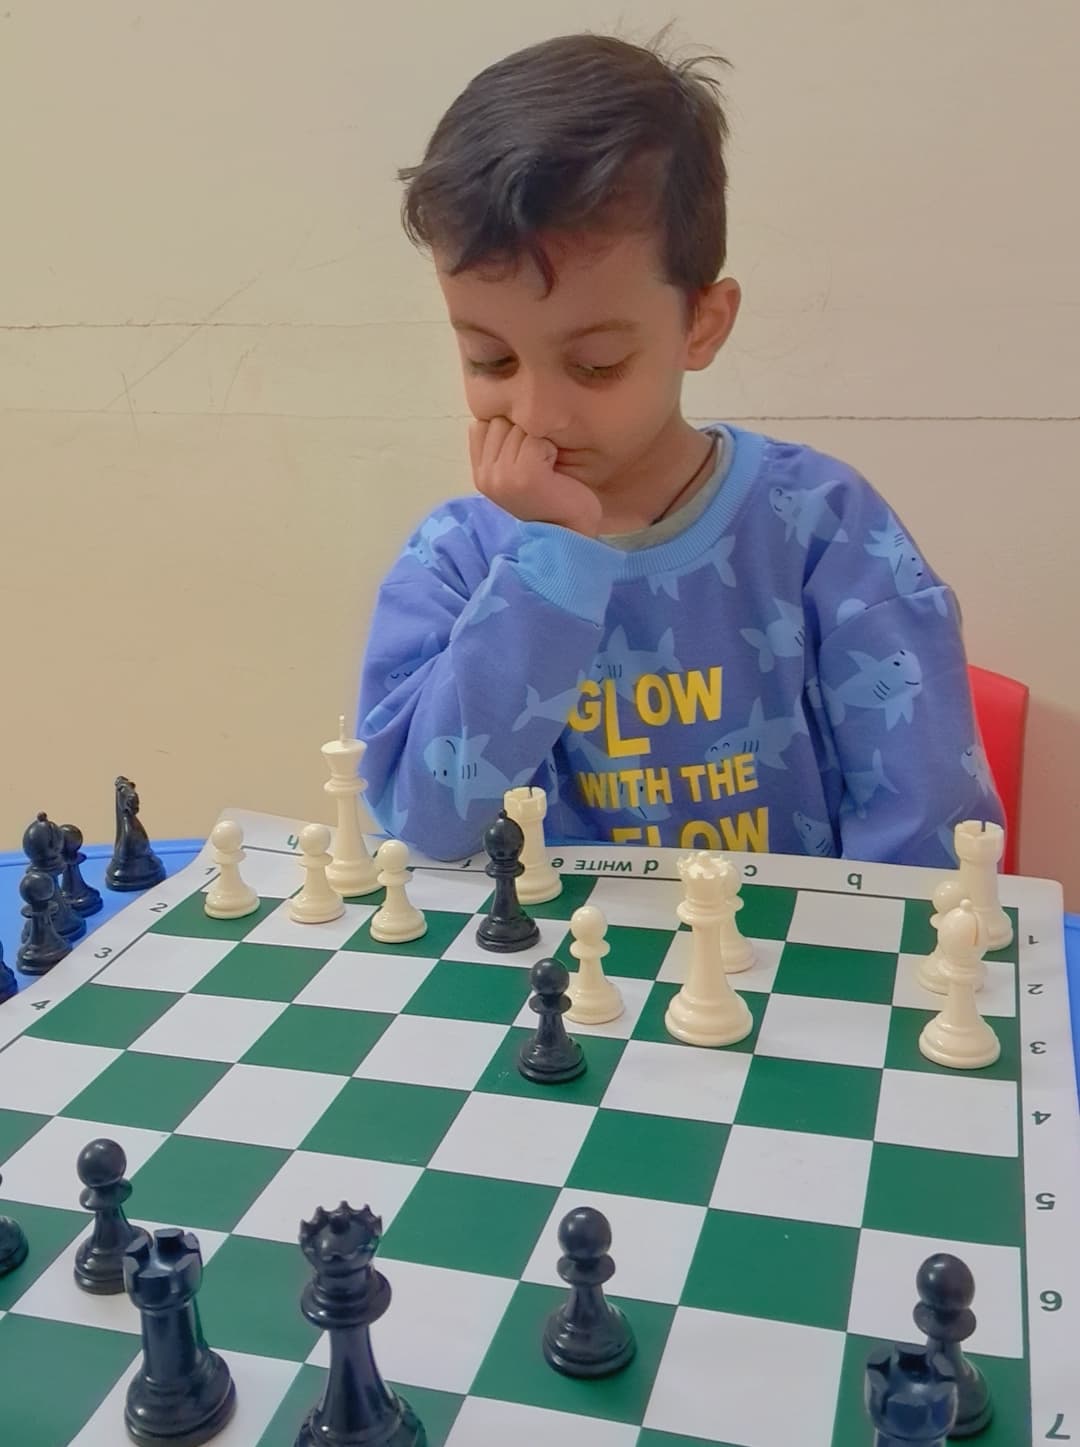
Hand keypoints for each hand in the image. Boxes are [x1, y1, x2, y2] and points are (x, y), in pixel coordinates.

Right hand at [468, 418, 601, 536]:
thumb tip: (498, 408)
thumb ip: (500, 445)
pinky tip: (554, 470)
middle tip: (540, 463)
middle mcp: (485, 475)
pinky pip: (536, 440)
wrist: (569, 532)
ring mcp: (502, 476)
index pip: (483, 423)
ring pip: (519, 428)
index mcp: (480, 472)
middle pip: (501, 421)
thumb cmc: (550, 497)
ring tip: (547, 467)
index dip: (509, 430)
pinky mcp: (523, 476)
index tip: (526, 454)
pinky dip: (551, 450)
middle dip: (525, 433)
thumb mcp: (515, 469)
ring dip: (540, 441)